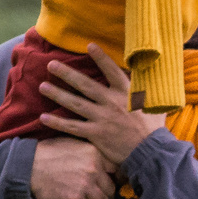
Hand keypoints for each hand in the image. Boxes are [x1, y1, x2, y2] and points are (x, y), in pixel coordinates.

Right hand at [29, 137, 116, 198]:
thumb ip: (90, 151)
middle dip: (107, 195)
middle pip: (111, 189)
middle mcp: (93, 169)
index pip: (116, 169)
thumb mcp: (73, 143)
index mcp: (94, 153)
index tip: (111, 184)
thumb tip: (104, 161)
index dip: (114, 178)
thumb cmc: (48, 153)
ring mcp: (84, 185)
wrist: (27, 166)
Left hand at [37, 48, 164, 168]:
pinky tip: (43, 117)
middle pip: (85, 85)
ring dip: (57, 94)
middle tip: (51, 64)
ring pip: (75, 103)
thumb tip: (149, 76)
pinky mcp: (96, 134)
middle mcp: (111, 102)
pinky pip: (73, 127)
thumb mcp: (155, 104)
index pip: (112, 71)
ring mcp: (102, 118)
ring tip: (42, 86)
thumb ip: (146, 90)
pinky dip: (57, 123)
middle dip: (67, 73)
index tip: (89, 45)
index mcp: (126, 93)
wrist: (151, 153)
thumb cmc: (154, 129)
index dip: (101, 58)